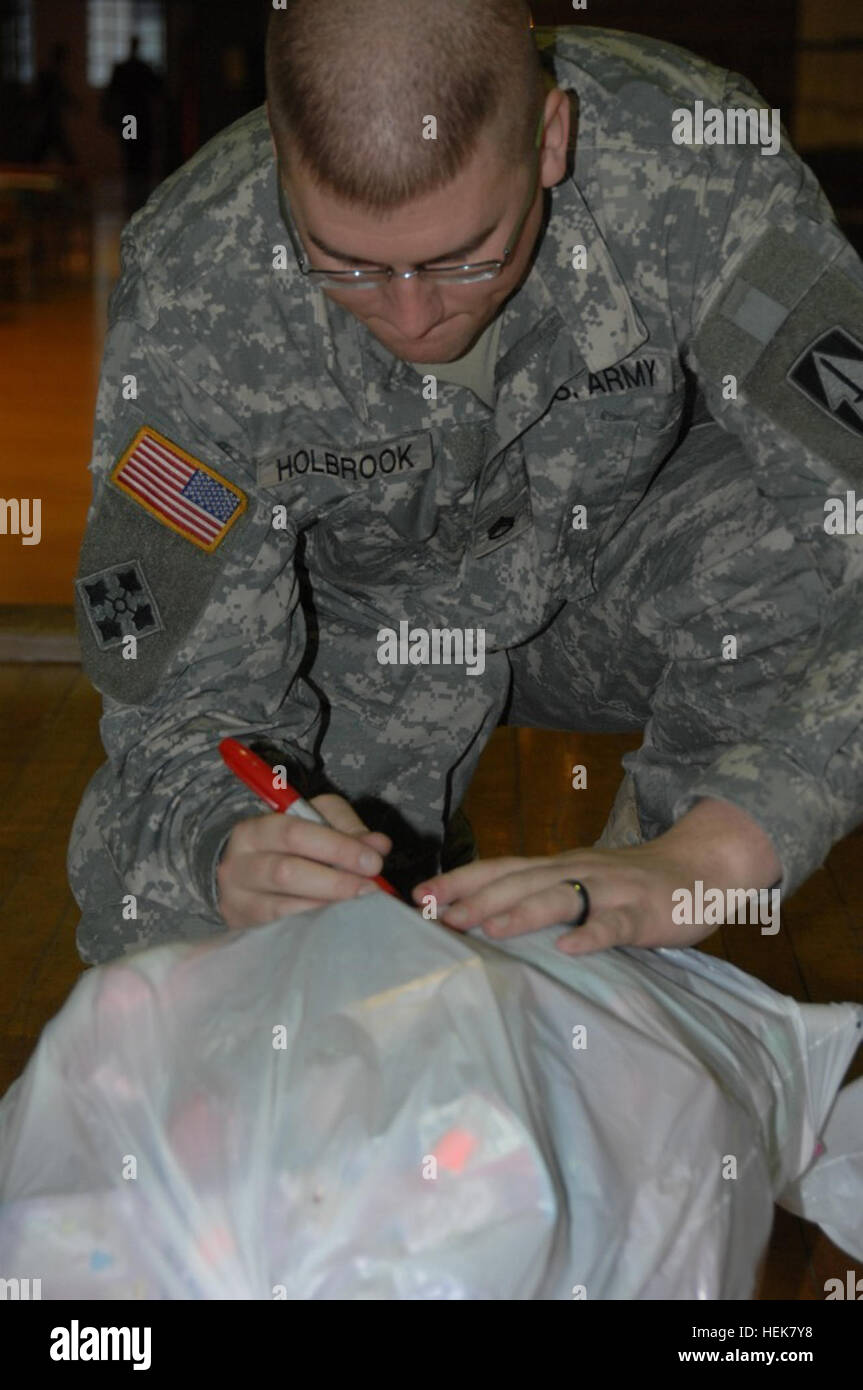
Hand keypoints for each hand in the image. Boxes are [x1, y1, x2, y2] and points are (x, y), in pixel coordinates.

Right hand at [217, 794, 391, 928]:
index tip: (373, 861)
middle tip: (370, 889)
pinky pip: (283, 931)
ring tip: (359, 906)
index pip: (295, 834)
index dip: (337, 847)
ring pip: (284, 908)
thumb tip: (378, 845)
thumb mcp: (312, 821)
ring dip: (328, 908)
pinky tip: (338, 922)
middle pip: (286, 872)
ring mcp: (238, 901)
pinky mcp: (245, 929)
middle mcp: (239, 866)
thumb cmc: (285, 846)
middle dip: (335, 881)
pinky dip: (314, 926)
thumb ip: (346, 827)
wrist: (241, 878)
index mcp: (254, 831)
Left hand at [412, 798, 781, 955]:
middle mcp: (576, 871)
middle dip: (477, 896)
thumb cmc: (630, 881)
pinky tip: (570, 949)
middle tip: (439, 915)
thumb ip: (539, 892)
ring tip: (488, 928)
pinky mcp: (642, 913)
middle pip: (520, 881)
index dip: (460, 879)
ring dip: (522, 912)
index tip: (420, 895)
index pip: (500, 868)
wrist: (700, 866)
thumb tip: (481, 915)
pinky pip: (614, 924)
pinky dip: (591, 935)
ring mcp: (610, 890)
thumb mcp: (579, 879)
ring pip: (560, 897)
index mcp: (557, 866)